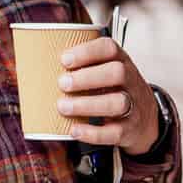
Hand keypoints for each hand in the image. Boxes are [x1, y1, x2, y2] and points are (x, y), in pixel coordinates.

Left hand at [56, 37, 159, 154]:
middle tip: (63, 83)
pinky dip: (93, 133)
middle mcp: (130, 81)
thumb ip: (83, 67)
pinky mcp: (129, 129)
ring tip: (63, 106)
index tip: (65, 59)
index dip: (88, 51)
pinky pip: (115, 132)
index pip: (110, 49)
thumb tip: (36, 67)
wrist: (146, 120)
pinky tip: (75, 130)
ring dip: (88, 104)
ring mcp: (133, 106)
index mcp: (121, 62)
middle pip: (117, 73)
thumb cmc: (116, 91)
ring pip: (117, 102)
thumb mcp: (108, 73)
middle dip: (88, 77)